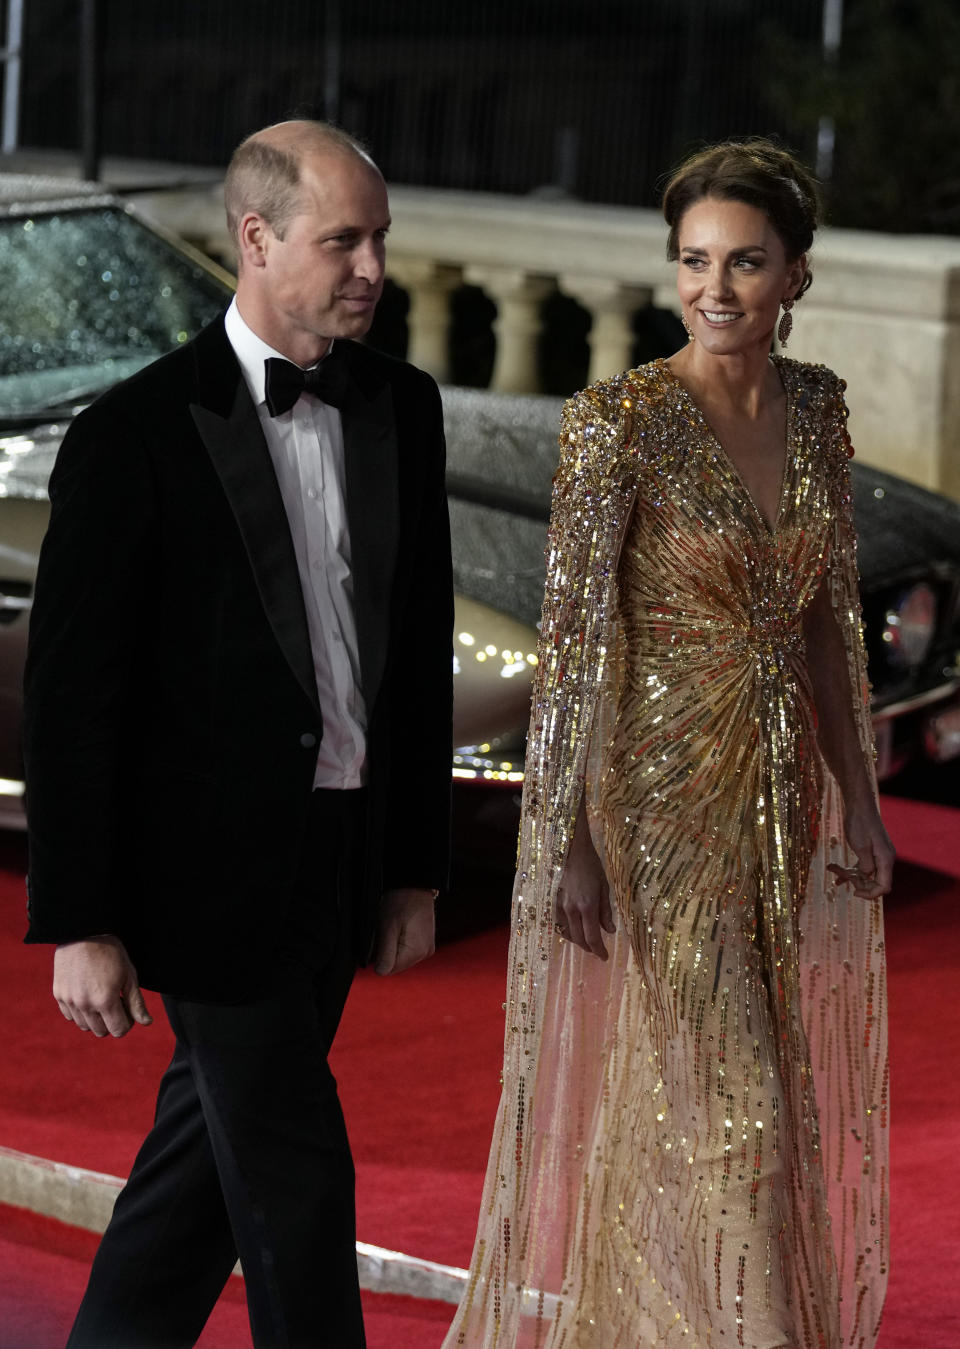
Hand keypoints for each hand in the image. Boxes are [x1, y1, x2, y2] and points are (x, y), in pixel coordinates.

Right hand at [53, 935, 152, 1037]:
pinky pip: (70, 1016)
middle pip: (101, 1032)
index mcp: (105, 1001)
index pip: (118, 1030)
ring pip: (85, 1026)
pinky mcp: (59, 995)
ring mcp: (69, 1001)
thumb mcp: (129, 975)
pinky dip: (80, 1012)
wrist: (83, 932)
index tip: (128, 1008)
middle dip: (112, 1021)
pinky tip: (88, 995)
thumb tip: (147, 1023)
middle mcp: (85, 1005)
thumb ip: (136, 1002)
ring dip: (96, 1019)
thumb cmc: (111, 952)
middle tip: (116, 1001)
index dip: (127, 1022)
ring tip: (102, 997)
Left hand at [373, 888, 436, 974]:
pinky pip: (406, 950)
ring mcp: (426, 948)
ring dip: (392, 947)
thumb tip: (380, 973)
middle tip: (386, 931)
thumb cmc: (401, 902)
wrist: (414, 885)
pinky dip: (399, 943)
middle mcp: (425, 953)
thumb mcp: (388, 927)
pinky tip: (399, 929)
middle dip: (386, 952)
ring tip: (393, 927)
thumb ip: (385, 952)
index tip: (380, 938)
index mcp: (417, 952)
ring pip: (400, 958)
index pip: (390, 969)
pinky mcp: (425, 942)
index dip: (379, 957)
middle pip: (396, 964)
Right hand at [555, 804, 614, 959]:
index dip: (599, 950)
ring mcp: (559, 907)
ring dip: (578, 941)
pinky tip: (573, 930)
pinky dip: (567, 931)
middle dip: (589, 948)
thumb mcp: (604, 887)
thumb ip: (606, 911)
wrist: (570, 850)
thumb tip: (610, 930)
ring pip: (567, 933)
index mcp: (587, 906)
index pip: (592, 937)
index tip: (605, 957)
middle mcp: (571, 910)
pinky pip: (558, 924)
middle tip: (597, 952)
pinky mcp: (552, 902)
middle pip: (579, 939)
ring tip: (586, 942)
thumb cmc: (591, 865)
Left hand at [828, 801, 894, 899]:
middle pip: (875, 882)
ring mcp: (878, 856)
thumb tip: (866, 876)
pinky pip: (862, 866)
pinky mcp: (871, 851)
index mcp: (886, 860)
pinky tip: (834, 870)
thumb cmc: (860, 823)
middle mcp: (885, 859)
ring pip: (866, 874)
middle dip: (857, 883)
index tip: (854, 893)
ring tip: (832, 869)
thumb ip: (866, 865)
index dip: (871, 894)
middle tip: (841, 877)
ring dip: (850, 875)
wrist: (859, 805)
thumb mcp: (861, 846)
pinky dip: (850, 869)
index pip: (884, 887)